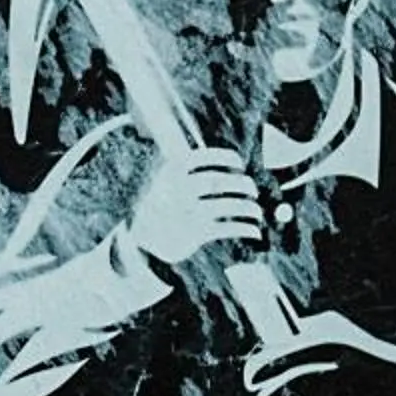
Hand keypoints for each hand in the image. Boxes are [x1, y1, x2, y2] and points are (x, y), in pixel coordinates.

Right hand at [128, 146, 262, 268]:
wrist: (138, 238)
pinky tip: (253, 232)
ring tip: (256, 212)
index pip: (204, 157)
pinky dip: (245, 228)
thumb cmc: (160, 204)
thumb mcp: (163, 180)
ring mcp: (186, 212)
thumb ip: (187, 170)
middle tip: (253, 191)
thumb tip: (231, 169)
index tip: (240, 165)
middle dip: (243, 184)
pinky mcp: (193, 234)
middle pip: (220, 181)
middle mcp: (178, 189)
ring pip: (227, 204)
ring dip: (249, 208)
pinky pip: (227, 228)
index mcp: (171, 171)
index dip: (227, 158)